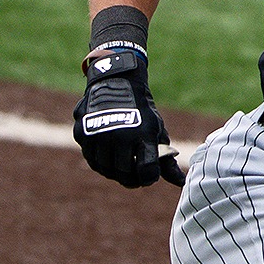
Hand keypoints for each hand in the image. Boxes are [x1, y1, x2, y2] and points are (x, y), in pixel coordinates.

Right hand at [73, 46, 184, 187]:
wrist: (116, 81)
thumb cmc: (141, 110)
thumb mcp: (156, 130)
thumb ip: (166, 159)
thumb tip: (180, 182)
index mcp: (143, 135)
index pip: (147, 172)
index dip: (149, 178)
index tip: (149, 176)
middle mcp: (119, 135)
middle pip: (124, 174)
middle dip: (132, 179)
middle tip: (135, 176)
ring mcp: (98, 134)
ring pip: (106, 169)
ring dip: (114, 172)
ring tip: (121, 166)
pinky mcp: (82, 133)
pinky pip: (91, 159)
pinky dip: (100, 162)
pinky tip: (108, 157)